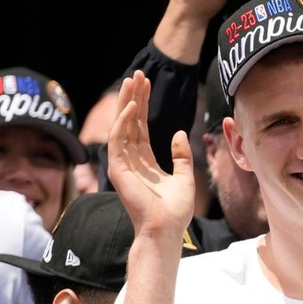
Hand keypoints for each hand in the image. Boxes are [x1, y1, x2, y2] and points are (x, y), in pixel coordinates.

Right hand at [108, 71, 193, 236]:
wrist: (166, 229)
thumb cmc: (175, 211)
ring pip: (122, 126)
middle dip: (134, 98)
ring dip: (127, 102)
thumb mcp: (185, 178)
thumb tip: (177, 133)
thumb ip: (182, 156)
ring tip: (132, 81)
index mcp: (145, 164)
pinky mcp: (118, 169)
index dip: (143, 106)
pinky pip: (118, 139)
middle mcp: (131, 162)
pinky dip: (124, 122)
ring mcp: (122, 165)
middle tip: (138, 74)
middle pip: (130, 123)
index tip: (146, 84)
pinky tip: (132, 106)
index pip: (141, 128)